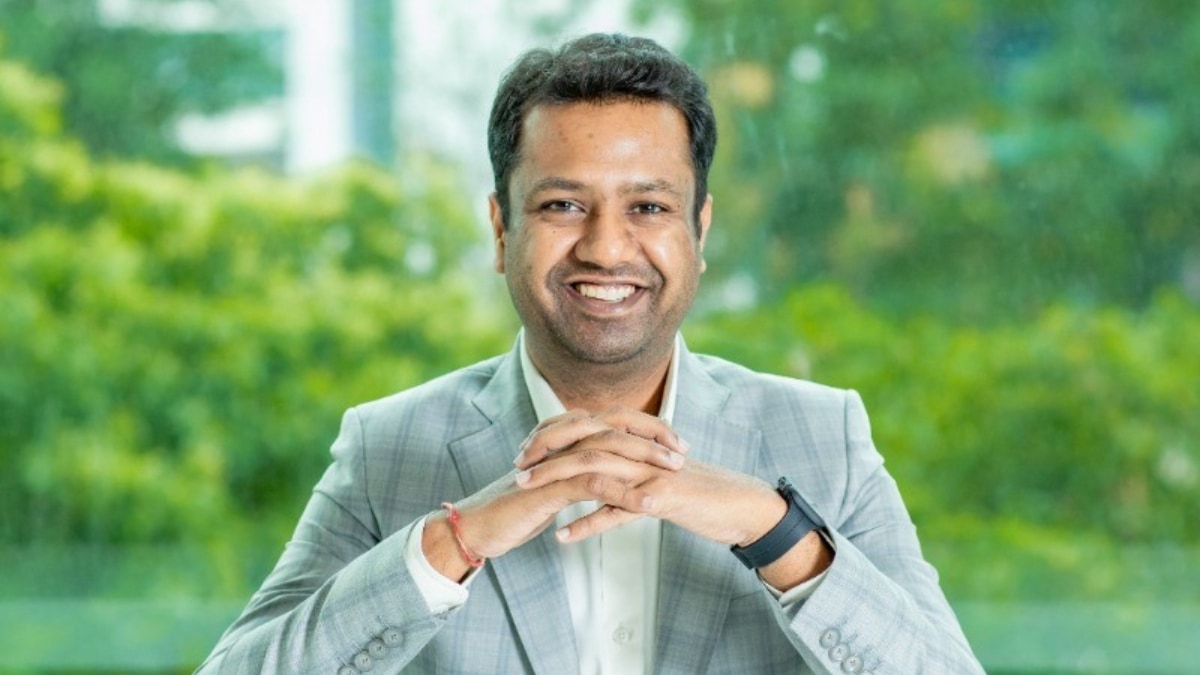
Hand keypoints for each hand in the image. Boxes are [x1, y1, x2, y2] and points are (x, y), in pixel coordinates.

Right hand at [422, 408, 687, 580]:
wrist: (479, 525)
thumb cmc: (517, 506)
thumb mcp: (556, 484)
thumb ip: (580, 471)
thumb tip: (608, 469)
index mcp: (567, 437)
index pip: (615, 420)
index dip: (648, 428)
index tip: (677, 442)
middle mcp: (562, 441)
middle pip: (617, 425)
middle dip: (654, 436)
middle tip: (683, 452)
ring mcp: (555, 460)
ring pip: (608, 448)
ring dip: (645, 460)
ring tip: (673, 473)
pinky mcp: (550, 485)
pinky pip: (592, 483)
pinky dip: (622, 491)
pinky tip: (646, 504)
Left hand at [518, 448, 785, 547]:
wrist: (742, 506)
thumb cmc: (699, 496)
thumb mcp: (655, 484)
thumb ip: (624, 482)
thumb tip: (592, 491)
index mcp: (639, 442)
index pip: (587, 429)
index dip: (554, 436)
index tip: (525, 450)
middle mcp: (642, 450)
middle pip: (584, 441)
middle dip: (546, 452)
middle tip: (516, 464)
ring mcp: (650, 471)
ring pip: (594, 468)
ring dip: (556, 480)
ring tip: (526, 490)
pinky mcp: (662, 497)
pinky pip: (618, 509)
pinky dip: (588, 523)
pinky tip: (563, 536)